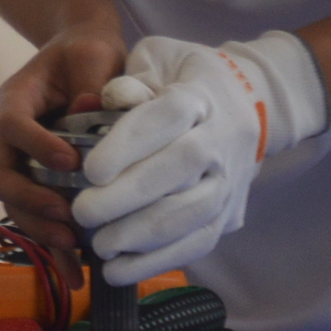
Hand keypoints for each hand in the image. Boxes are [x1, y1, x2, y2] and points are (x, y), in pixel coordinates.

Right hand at [0, 27, 129, 252]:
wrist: (83, 59)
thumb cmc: (85, 54)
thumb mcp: (92, 55)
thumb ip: (92, 81)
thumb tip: (91, 108)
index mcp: (16, 99)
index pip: (11, 125)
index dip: (36, 145)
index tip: (70, 161)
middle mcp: (7, 136)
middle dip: (27, 199)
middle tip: (64, 215)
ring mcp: (19, 163)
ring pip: (11, 204)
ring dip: (38, 229)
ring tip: (73, 248)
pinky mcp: (39, 185)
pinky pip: (38, 221)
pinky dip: (55, 251)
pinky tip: (76, 276)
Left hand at [72, 31, 326, 283]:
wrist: (248, 102)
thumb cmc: (184, 79)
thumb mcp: (159, 60)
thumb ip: (132, 79)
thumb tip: (109, 99)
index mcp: (200, 96)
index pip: (166, 117)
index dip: (128, 144)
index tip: (89, 169)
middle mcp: (221, 140)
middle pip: (179, 169)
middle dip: (127, 197)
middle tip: (82, 212)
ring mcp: (230, 181)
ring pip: (192, 213)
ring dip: (141, 236)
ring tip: (97, 246)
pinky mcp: (230, 214)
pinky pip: (198, 244)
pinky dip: (158, 262)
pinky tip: (118, 270)